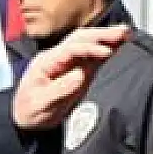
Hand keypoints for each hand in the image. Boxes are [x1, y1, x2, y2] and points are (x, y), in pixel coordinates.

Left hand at [11, 25, 129, 128]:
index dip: (89, 48)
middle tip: (123, 32)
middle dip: (102, 34)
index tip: (106, 52)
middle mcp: (57, 57)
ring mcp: (68, 63)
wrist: (26, 121)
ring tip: (125, 34)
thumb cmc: (29, 112)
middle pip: (80, 39)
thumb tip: (80, 75)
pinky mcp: (77, 71)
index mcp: (46, 61)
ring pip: (88, 44)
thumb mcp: (40, 103)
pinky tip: (119, 47)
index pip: (70, 48)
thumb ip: (60, 89)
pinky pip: (92, 57)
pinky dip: (106, 50)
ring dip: (106, 38)